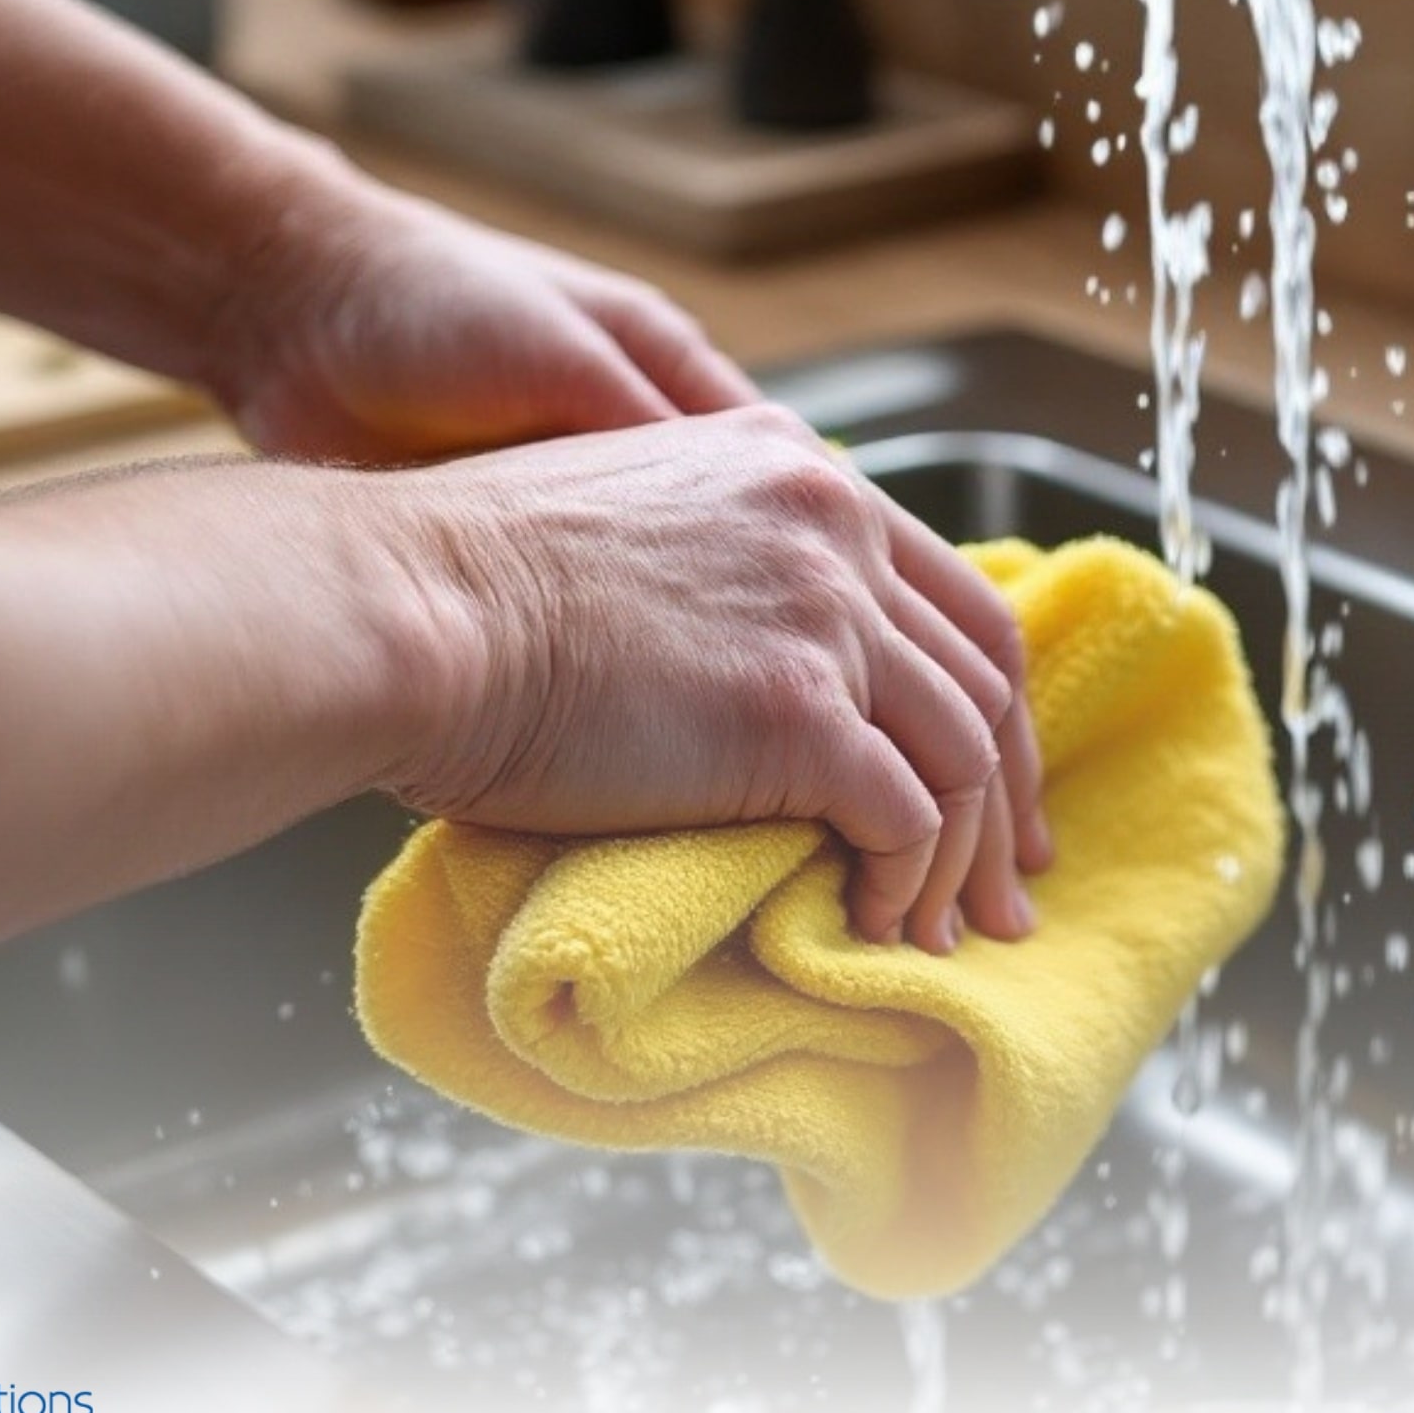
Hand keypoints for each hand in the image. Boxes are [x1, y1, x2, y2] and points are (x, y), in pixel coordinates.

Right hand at [218, 177, 1050, 894]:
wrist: (404, 607)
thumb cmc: (462, 585)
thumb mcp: (624, 526)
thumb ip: (716, 566)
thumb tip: (742, 669)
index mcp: (798, 475)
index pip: (955, 598)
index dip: (992, 704)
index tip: (995, 786)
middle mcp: (833, 528)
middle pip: (985, 678)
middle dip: (1007, 798)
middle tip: (1008, 887)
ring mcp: (823, 616)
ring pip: (963, 757)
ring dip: (963, 863)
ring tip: (949, 936)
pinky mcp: (798, 713)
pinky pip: (905, 819)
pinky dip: (906, 886)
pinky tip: (875, 929)